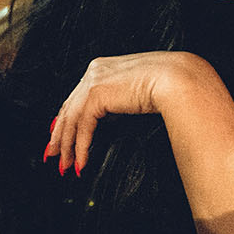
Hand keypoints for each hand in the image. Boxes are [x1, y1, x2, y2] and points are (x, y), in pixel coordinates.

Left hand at [44, 51, 205, 175]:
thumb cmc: (170, 85)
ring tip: (66, 166)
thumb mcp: (137, 91)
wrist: (179, 80)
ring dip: (67, 145)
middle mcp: (95, 70)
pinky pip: (83, 125)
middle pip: (69, 107)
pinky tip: (81, 162)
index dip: (67, 119)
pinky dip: (80, 146)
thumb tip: (110, 117)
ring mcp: (94, 80)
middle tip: (54, 155)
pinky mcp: (97, 93)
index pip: (77, 96)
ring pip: (72, 118)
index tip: (62, 137)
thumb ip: (119, 100)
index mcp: (103, 67)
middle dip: (60, 135)